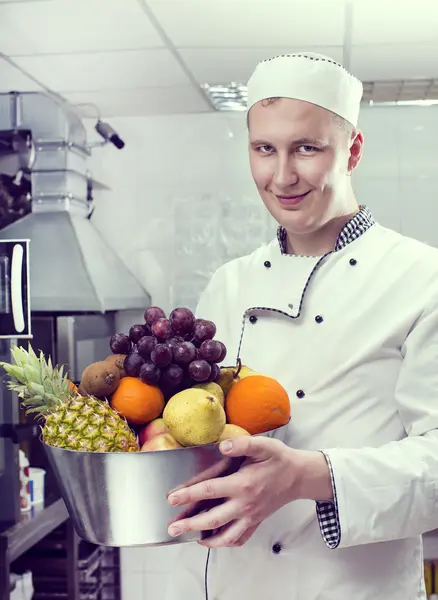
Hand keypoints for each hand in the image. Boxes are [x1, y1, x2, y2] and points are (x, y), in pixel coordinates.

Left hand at [166, 435, 331, 547]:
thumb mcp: (263, 445)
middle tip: (171, 528)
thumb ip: (241, 444)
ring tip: (189, 538)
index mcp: (243, 484)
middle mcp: (245, 504)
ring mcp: (251, 517)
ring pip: (225, 536)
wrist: (299, 476)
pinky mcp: (255, 522)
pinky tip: (212, 540)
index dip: (188, 494)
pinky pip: (238, 539)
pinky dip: (224, 543)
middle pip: (212, 519)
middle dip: (189, 525)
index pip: (209, 490)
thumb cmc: (279, 459)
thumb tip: (222, 446)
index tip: (171, 497)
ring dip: (205, 539)